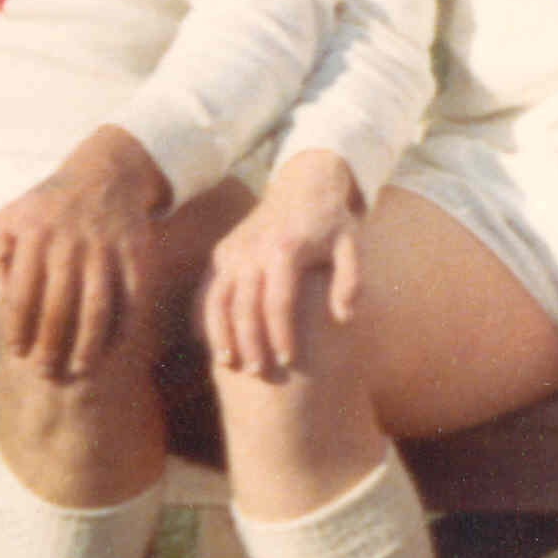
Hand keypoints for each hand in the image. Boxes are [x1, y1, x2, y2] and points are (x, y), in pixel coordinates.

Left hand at [0, 128, 171, 379]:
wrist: (107, 173)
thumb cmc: (50, 204)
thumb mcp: (10, 216)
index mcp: (33, 235)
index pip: (21, 295)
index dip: (18, 329)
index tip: (18, 353)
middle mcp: (69, 242)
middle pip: (57, 308)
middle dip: (50, 347)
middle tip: (46, 374)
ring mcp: (106, 248)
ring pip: (96, 308)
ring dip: (88, 345)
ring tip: (79, 370)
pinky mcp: (137, 253)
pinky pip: (132, 298)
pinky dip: (124, 327)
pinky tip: (114, 348)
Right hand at [198, 154, 367, 387]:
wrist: (305, 184)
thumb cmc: (332, 221)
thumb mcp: (353, 245)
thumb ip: (351, 281)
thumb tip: (344, 318)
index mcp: (285, 249)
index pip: (278, 302)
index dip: (281, 335)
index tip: (288, 361)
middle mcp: (253, 250)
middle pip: (244, 306)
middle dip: (249, 343)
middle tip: (258, 373)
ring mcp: (233, 250)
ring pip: (217, 299)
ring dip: (220, 333)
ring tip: (228, 363)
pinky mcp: (223, 251)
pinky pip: (208, 288)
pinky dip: (205, 315)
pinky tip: (211, 340)